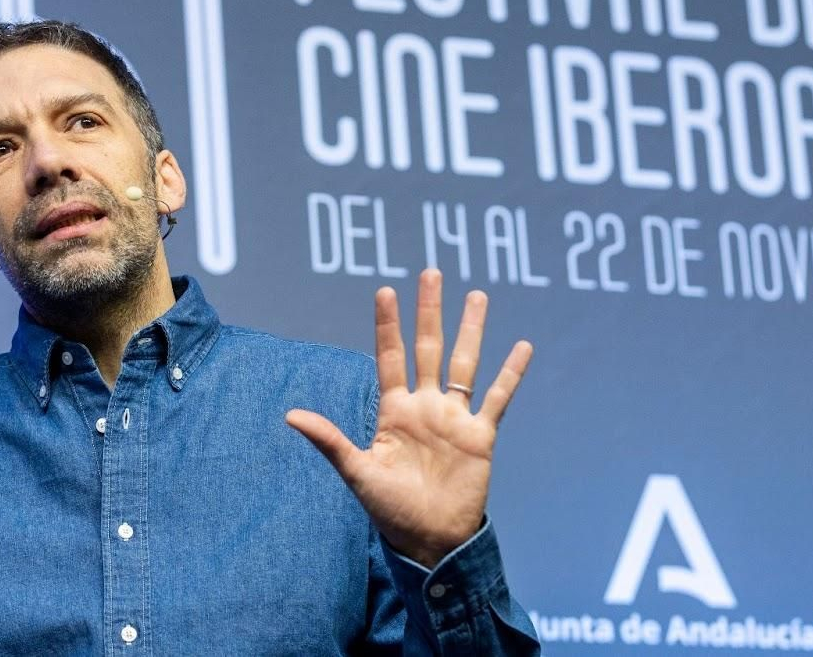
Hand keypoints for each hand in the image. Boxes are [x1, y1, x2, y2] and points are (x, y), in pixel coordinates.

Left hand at [286, 269, 532, 567]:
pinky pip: (498, 398)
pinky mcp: (480, 436)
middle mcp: (425, 406)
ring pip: (465, 363)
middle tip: (431, 272)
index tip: (386, 290)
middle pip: (428, 348)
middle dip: (429, 311)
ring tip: (477, 296)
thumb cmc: (390, 510)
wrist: (430, 540)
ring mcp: (455, 418)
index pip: (390, 357)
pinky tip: (522, 346)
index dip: (388, 325)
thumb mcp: (358, 472)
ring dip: (472, 330)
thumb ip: (330, 440)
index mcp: (394, 411)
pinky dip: (510, 373)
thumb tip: (289, 414)